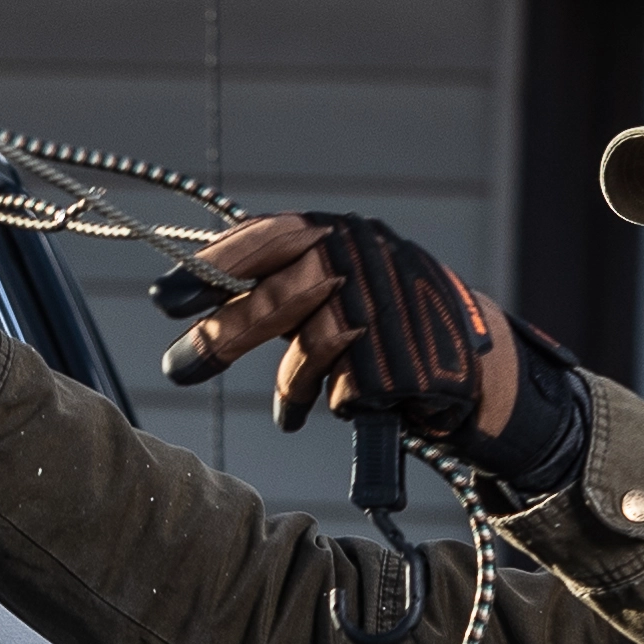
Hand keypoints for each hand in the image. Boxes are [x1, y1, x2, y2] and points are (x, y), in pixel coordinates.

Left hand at [159, 212, 525, 447]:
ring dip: (293, 385)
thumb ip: (281, 280)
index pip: (267, 237)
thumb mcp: (338, 282)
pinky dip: (332, 402)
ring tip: (289, 410)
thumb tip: (196, 290)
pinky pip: (344, 389)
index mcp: (340, 233)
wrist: (478, 364)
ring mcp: (389, 309)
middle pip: (281, 296)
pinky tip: (338, 407)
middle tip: (177, 368)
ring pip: (313, 348)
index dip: (214, 267)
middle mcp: (365, 261)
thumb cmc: (388, 323)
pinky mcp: (405, 358)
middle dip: (225, 336)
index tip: (165, 297)